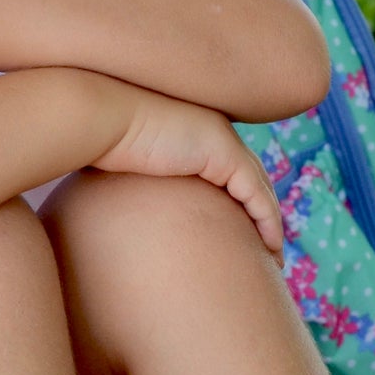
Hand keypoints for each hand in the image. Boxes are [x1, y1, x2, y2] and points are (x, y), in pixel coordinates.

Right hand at [91, 87, 282, 251]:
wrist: (100, 118)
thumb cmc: (99, 145)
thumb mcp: (124, 166)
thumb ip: (138, 181)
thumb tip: (126, 214)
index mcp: (194, 133)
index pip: (230, 170)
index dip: (244, 201)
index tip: (245, 234)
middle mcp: (214, 132)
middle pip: (252, 178)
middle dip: (264, 213)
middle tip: (270, 248)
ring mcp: (222, 140)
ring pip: (260, 188)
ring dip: (271, 223)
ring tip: (274, 256)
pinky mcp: (224, 153)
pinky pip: (256, 194)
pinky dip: (267, 220)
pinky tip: (271, 246)